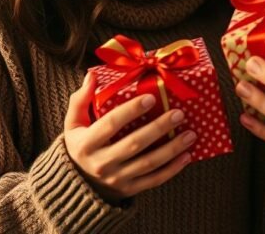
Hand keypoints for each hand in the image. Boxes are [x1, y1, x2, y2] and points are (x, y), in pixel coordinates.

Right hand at [64, 73, 195, 201]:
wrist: (78, 185)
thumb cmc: (80, 146)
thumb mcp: (73, 124)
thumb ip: (80, 100)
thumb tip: (92, 76)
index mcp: (86, 143)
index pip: (110, 124)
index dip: (130, 110)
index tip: (151, 98)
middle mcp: (101, 163)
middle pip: (134, 143)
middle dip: (158, 128)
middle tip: (178, 114)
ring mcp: (117, 178)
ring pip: (148, 163)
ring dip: (172, 149)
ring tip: (191, 134)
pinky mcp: (129, 189)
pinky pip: (154, 180)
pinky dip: (172, 169)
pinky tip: (187, 156)